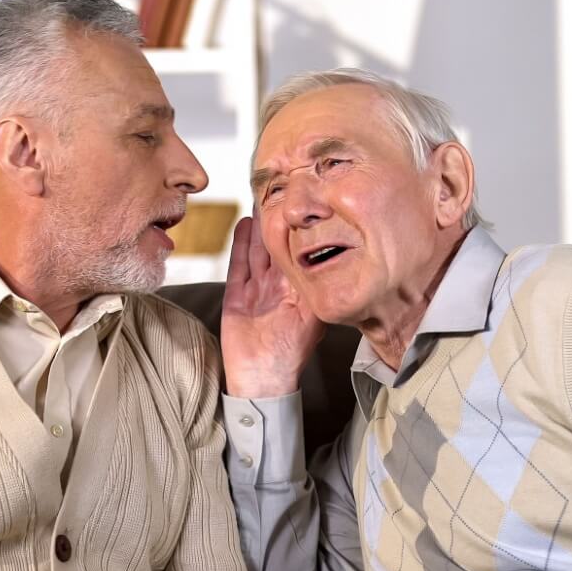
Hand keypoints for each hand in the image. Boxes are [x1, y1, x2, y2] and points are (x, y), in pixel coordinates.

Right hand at [221, 214, 324, 397]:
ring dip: (261, 227)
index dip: (306, 231)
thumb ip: (318, 292)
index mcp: (301, 291)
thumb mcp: (314, 319)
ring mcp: (258, 289)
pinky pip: (239, 264)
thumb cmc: (290, 355)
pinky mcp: (237, 294)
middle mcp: (281, 287)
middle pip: (280, 247)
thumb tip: (334, 263)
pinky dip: (241, 244)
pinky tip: (244, 223)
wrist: (261, 377)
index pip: (305, 254)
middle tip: (285, 193)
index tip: (311, 207)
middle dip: (282, 223)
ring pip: (260, 251)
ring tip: (264, 199)